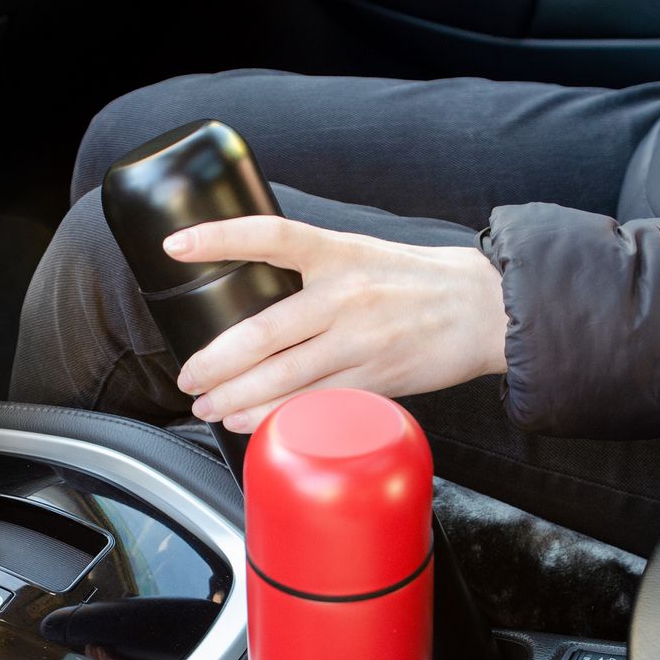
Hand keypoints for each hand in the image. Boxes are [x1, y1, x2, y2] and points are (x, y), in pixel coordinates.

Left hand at [163, 216, 507, 432]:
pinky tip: (251, 423)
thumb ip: (313, 268)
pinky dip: (278, 416)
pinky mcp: (375, 380)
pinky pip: (316, 404)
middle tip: (188, 377)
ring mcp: (361, 342)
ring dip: (237, 397)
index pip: (270, 236)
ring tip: (208, 406)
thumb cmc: (418, 282)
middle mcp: (346, 296)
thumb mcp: (362, 254)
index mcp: (339, 253)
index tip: (175, 245)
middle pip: (263, 331)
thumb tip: (256, 289)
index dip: (219, 237)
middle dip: (216, 360)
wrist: (485, 309)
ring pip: (285, 376)